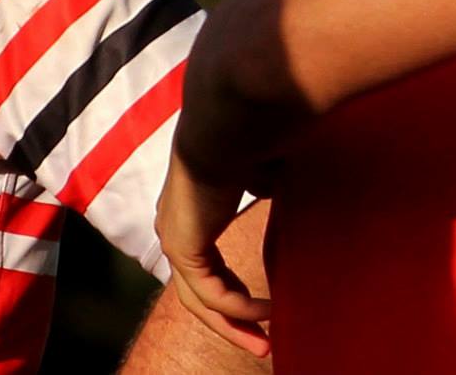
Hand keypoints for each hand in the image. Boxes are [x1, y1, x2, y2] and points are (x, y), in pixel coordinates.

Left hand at [155, 147, 271, 356]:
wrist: (234, 112)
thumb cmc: (254, 127)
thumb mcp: (265, 167)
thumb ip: (267, 185)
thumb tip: (281, 190)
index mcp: (192, 203)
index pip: (208, 261)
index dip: (237, 288)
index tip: (268, 305)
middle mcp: (176, 221)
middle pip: (199, 289)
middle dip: (233, 319)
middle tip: (263, 340)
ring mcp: (175, 234)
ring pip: (200, 299)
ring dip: (234, 325)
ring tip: (266, 342)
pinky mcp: (182, 244)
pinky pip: (210, 292)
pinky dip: (239, 309)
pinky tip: (267, 312)